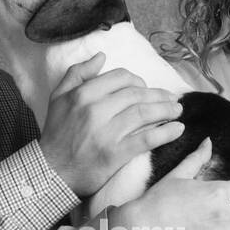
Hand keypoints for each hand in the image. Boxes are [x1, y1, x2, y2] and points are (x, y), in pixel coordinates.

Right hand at [38, 53, 184, 196]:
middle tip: (171, 99)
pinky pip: (147, 139)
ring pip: (144, 113)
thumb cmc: (56, 134)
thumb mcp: (58, 97)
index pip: (121, 78)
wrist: (51, 172)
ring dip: (166, 110)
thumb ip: (77, 73)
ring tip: (178, 110)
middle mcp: (96, 110)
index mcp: (83, 94)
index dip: (138, 80)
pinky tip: (177, 129)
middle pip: (137, 94)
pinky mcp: (116, 153)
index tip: (146, 88)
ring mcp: (107, 132)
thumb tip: (101, 56)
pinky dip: (166, 133)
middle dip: (158, 95)